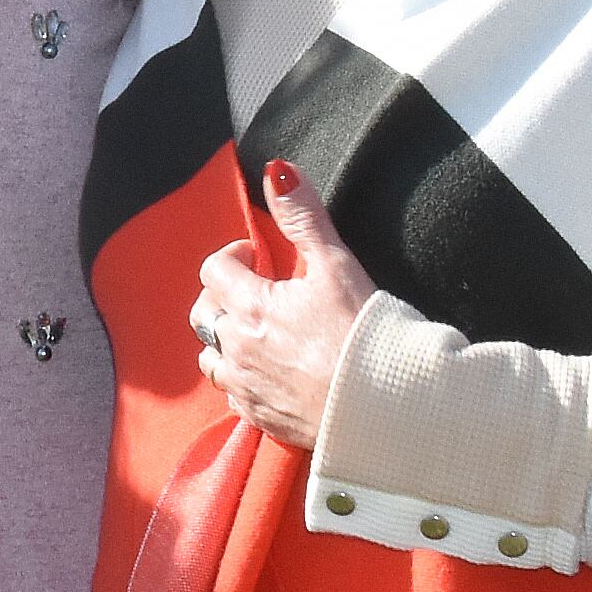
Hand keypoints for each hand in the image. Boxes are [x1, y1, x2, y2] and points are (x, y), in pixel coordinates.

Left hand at [193, 161, 377, 452]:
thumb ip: (303, 217)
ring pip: (211, 357)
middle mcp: (237, 348)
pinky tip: (271, 373)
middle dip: (224, 297)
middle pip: (203, 313)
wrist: (388, 409)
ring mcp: (246, 387)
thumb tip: (277, 171)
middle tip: (260, 293)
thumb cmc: (365, 334)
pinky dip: (242, 379)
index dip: (235, 257)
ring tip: (261, 335)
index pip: (213, 270)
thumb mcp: (337, 265)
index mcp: (250, 307)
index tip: (262, 259)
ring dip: (226, 341)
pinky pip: (233, 395)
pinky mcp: (261, 420)